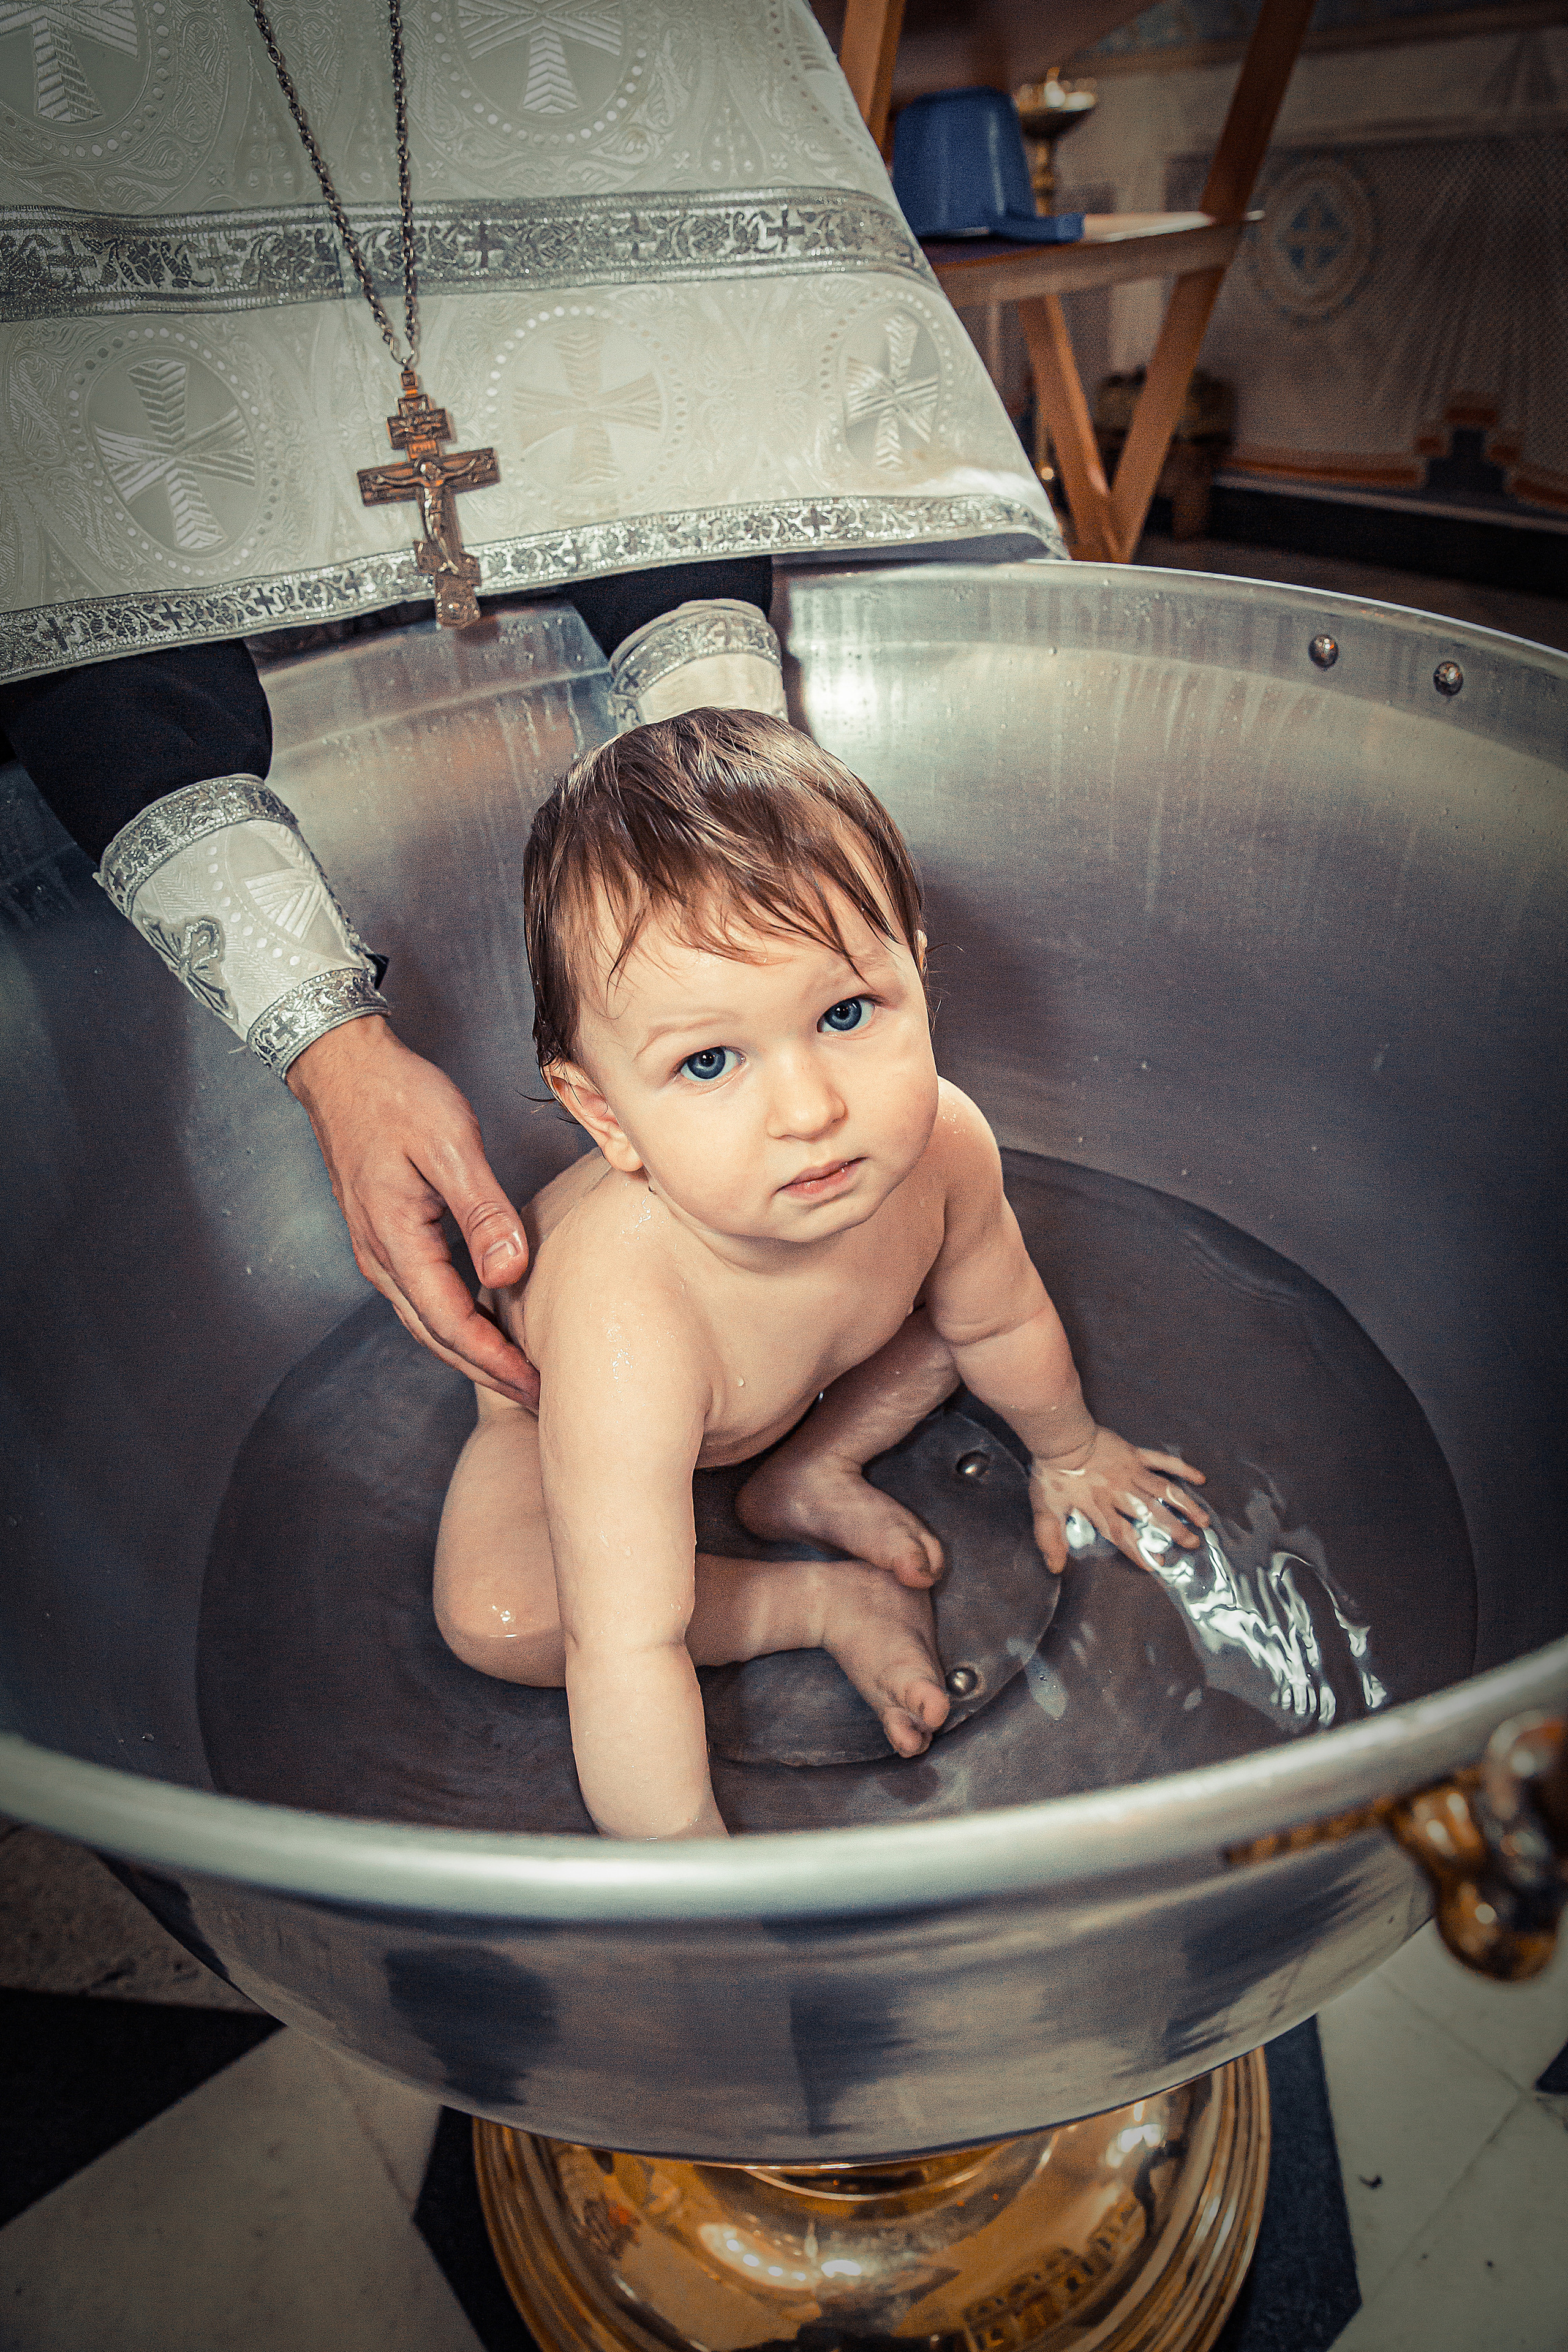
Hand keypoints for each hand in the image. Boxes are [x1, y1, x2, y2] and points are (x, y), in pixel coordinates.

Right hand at [287, 1015, 538, 1405]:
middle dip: (486, 1372)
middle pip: (436, 1335)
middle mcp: (380, 1257)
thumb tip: (509, 1273)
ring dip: (469, 1352)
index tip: (537, 1385)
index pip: (451, 1323)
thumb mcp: (450, 1145)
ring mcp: (377, 1249)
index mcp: (397, 1241)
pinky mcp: (384, 1235)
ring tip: (516, 1371)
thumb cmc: (397, 1096)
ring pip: (425, 1320)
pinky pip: (420, 1295)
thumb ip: (482, 1212)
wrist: (343, 1067)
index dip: (496, 1361)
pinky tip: (485, 1320)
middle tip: (536, 1397)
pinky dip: (453, 1321)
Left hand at [1029, 1429, 1206, 1572]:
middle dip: (1174, 1531)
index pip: (1124, 1536)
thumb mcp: (1046, 1510)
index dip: (1140, 1551)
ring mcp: (1131, 1473)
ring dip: (1185, 1506)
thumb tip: (1055, 1568)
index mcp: (1101, 1509)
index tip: (1158, 1564)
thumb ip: (1050, 1539)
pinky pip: (1163, 1461)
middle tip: (1193, 1544)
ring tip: (1204, 1521)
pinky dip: (1182, 1469)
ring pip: (1164, 1492)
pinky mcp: (1135, 1454)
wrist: (1060, 1437)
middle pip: (1152, 1515)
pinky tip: (1199, 1478)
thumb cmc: (1051, 1474)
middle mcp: (1121, 1494)